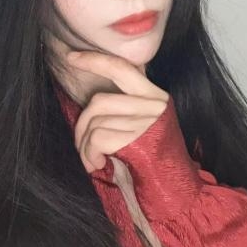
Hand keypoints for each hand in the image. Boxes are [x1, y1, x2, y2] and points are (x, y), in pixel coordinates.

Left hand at [67, 51, 168, 172]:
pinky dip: (89, 155)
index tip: (72, 57)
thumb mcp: (143, 125)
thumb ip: (125, 107)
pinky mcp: (137, 141)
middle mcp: (154, 105)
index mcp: (155, 96)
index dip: (94, 60)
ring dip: (84, 146)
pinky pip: (96, 139)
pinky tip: (99, 164)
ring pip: (95, 122)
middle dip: (81, 125)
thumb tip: (91, 104)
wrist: (174, 188)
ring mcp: (146, 122)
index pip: (122, 68)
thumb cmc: (153, 160)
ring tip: (93, 160)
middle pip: (99, 101)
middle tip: (81, 145)